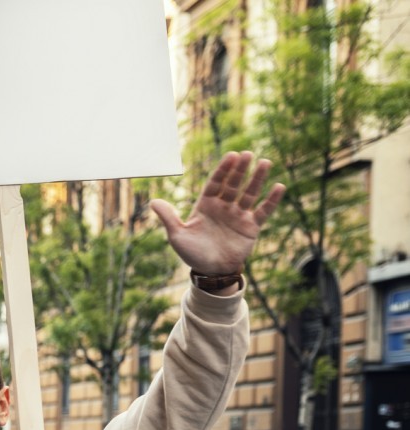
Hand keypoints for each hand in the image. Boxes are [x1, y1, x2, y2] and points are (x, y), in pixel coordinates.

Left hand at [150, 151, 284, 275]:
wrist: (211, 272)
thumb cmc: (193, 253)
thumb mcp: (177, 236)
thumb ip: (168, 217)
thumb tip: (153, 201)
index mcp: (206, 206)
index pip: (215, 183)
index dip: (223, 170)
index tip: (231, 155)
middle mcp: (223, 207)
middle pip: (233, 184)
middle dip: (240, 170)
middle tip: (247, 154)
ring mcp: (238, 215)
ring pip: (249, 193)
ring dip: (257, 179)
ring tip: (265, 162)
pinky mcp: (251, 226)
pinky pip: (263, 211)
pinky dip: (271, 200)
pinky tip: (279, 187)